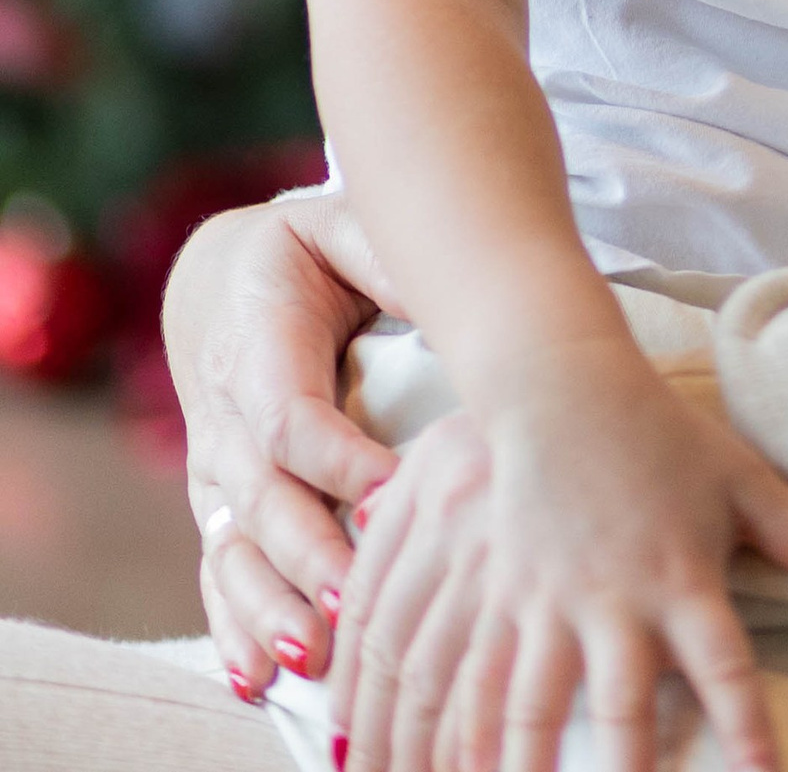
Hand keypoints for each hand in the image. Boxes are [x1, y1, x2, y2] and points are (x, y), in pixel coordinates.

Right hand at [172, 188, 402, 700]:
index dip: (339, 459)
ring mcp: (216, 473)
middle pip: (261, 499)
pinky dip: (235, 628)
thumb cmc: (307, 253)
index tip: (397, 491)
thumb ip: (388, 260)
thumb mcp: (343, 228)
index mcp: (256, 342)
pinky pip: (219, 574)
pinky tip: (260, 677)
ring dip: (268, 607)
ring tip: (308, 656)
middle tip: (353, 603)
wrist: (222, 281)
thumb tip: (453, 301)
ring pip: (233, 550)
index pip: (291, 417)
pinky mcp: (219, 510)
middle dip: (307, 555)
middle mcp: (224, 417)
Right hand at [332, 339, 787, 771]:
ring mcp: (548, 603)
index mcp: (682, 575)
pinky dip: (466, 739)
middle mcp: (613, 598)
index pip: (724, 664)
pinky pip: (476, 683)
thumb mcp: (743, 481)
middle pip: (621, 706)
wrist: (562, 387)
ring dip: (528, 765)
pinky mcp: (500, 600)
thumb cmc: (662, 437)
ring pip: (531, 707)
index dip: (744, 726)